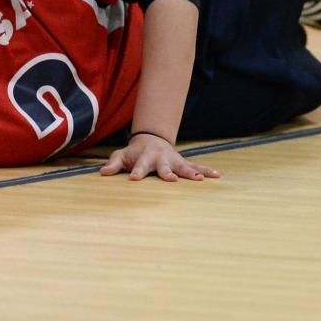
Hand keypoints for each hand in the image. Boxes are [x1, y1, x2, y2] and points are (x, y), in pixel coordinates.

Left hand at [99, 133, 219, 181]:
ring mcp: (174, 161)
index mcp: (145, 158)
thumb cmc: (134, 152)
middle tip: (171, 180)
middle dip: (167, 173)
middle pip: (164, 166)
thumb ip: (113, 164)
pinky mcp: (183, 163)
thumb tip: (102, 173)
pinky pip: (196, 167)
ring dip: (192, 172)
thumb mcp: (121, 156)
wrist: (151, 140)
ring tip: (200, 179)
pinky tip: (217, 176)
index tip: (134, 179)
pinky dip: (206, 171)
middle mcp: (161, 159)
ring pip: (183, 167)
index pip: (139, 165)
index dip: (136, 171)